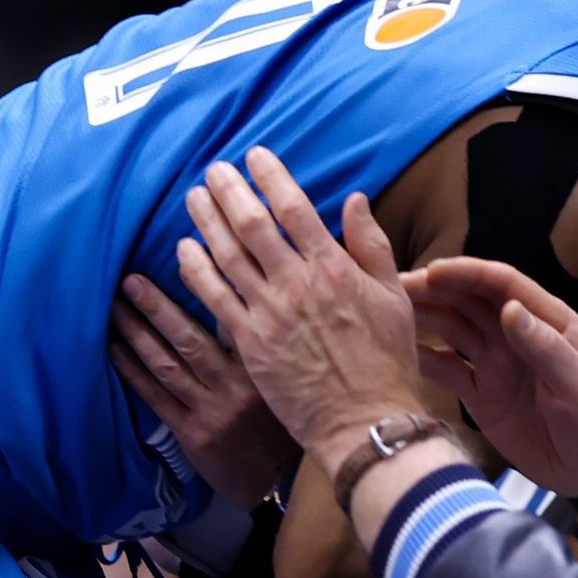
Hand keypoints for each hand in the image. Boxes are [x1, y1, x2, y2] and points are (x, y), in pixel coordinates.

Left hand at [110, 275, 300, 508]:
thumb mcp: (285, 376)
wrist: (277, 480)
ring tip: (114, 308)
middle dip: (156, 307)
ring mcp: (212, 412)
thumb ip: (262, 339)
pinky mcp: (193, 435)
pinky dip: (133, 371)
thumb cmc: (283, 419)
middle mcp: (237, 387)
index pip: (230, 318)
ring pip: (167, 365)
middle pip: (188, 338)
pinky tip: (115, 349)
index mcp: (263, 366)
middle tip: (129, 280)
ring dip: (137, 333)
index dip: (204, 287)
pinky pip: (156, 397)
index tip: (181, 257)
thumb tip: (234, 292)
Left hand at [177, 152, 440, 469]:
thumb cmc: (386, 362)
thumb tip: (354, 199)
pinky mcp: (249, 345)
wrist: (366, 421)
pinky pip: (214, 299)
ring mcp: (269, 315)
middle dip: (228, 190)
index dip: (270, 176)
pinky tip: (184, 250)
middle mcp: (296, 285)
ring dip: (205, 221)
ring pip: (226, 256)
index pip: (294, 208)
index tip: (255, 156)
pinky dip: (196, 270)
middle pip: (250, 224)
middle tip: (213, 169)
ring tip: (193, 197)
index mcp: (334, 268)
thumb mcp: (393, 297)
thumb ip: (371, 244)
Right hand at [405, 258, 577, 500]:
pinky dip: (422, 359)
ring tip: (384, 316)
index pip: (503, 286)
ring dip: (422, 319)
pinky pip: (447, 370)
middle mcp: (517, 336)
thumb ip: (548, 349)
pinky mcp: (481, 396)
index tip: (433, 272)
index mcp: (549, 323)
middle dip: (432, 291)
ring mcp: (496, 365)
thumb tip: (511, 310)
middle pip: (468, 302)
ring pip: (452, 331)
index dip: (468, 274)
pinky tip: (395, 353)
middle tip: (391, 289)